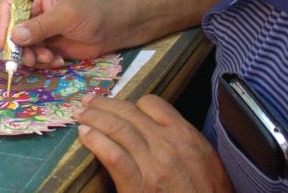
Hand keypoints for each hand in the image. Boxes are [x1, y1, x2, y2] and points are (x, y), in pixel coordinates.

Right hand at [0, 0, 111, 66]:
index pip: (7, 6)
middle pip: (9, 30)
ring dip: (31, 56)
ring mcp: (35, 30)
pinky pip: (31, 56)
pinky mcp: (42, 45)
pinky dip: (41, 62)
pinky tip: (57, 60)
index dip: (2, 24)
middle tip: (29, 58)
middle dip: (18, 47)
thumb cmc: (89, 14)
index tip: (5, 42)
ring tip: (49, 58)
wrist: (109, 31)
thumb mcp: (65, 16)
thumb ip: (41, 25)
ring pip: (19, 47)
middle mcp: (30, 12)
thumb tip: (15, 35)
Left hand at [75, 94, 231, 192]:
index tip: (121, 108)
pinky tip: (85, 135)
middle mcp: (168, 144)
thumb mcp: (206, 161)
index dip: (132, 104)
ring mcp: (153, 164)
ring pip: (118, 128)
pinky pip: (113, 155)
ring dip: (95, 118)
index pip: (153, 104)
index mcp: (186, 135)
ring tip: (81, 115)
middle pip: (130, 112)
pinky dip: (96, 141)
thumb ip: (184, 141)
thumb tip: (159, 132)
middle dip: (106, 104)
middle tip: (89, 102)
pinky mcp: (138, 185)